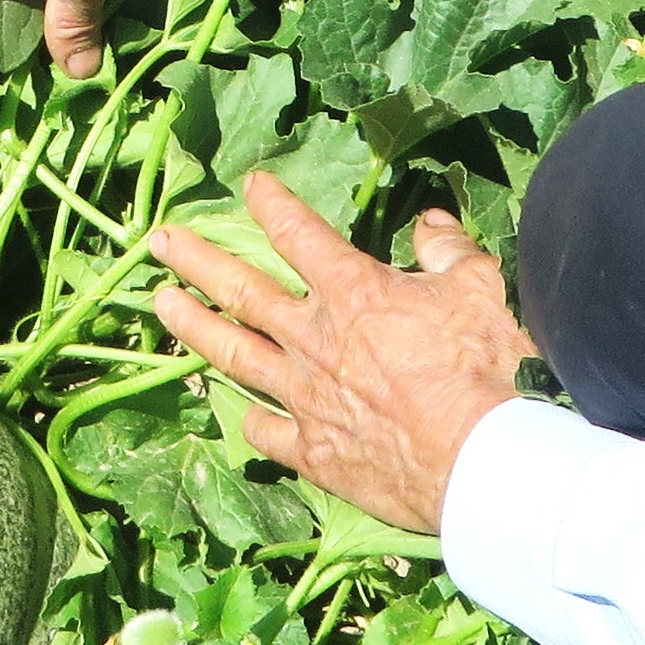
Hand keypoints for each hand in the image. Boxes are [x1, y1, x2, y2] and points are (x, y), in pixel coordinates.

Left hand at [148, 173, 534, 534]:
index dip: (270, 203)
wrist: (482, 459)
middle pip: (241, 289)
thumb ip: (447, 251)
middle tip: (158, 240)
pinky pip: (265, 430)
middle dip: (195, 260)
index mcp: (352, 291)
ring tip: (160, 303)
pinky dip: (249, 417)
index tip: (249, 184)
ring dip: (193, 325)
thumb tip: (430, 223)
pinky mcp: (313, 451)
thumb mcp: (478, 289)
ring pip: (233, 354)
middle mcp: (315, 339)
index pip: (297, 232)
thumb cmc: (485, 368)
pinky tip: (235, 411)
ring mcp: (306, 397)